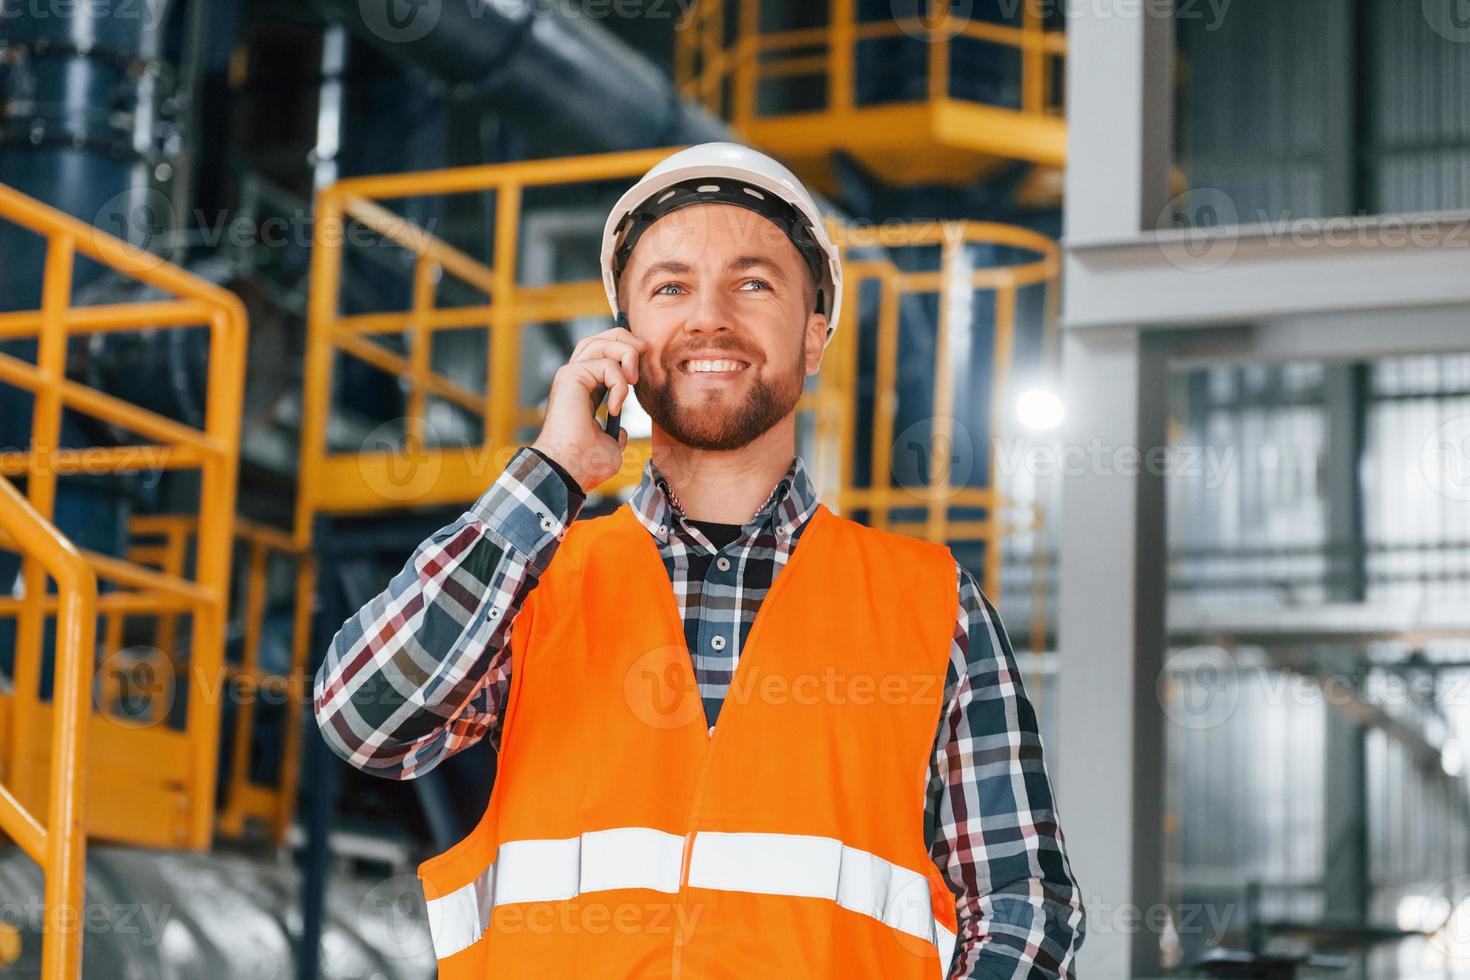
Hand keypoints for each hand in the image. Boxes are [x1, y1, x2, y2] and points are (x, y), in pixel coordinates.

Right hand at [530, 323, 647, 492]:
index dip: (625, 352)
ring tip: (632, 381)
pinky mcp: (571, 376)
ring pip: (602, 342)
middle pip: (600, 338)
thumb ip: (615, 433)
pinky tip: (615, 407)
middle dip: (627, 340)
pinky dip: (619, 384)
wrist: (570, 470)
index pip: (603, 355)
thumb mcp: (611, 445)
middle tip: (644, 353)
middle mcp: (575, 378)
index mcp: (584, 391)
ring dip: (626, 355)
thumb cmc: (586, 464)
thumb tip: (620, 432)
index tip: (641, 369)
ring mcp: (571, 375)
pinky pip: (606, 365)